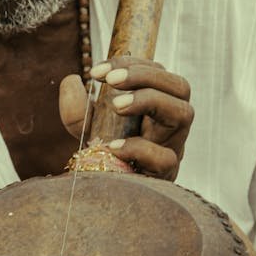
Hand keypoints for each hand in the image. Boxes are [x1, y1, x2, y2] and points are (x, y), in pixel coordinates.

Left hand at [59, 56, 193, 180]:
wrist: (104, 191)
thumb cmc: (102, 154)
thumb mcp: (85, 127)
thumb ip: (76, 105)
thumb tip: (72, 80)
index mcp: (157, 105)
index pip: (159, 73)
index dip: (132, 64)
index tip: (97, 71)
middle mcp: (170, 124)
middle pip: (180, 86)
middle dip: (145, 76)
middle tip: (111, 80)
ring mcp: (172, 148)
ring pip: (183, 114)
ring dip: (149, 100)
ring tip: (116, 105)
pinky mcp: (165, 175)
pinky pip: (165, 158)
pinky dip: (139, 148)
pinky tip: (114, 146)